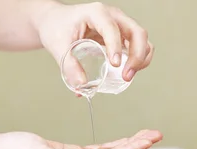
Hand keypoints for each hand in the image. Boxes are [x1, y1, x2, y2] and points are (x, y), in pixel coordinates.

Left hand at [35, 2, 153, 82]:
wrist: (55, 22)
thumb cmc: (56, 28)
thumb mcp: (58, 46)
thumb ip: (68, 66)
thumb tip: (82, 87)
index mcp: (96, 13)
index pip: (112, 29)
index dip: (116, 47)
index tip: (115, 64)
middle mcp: (112, 16)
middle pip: (137, 32)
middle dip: (137, 56)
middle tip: (126, 76)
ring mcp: (119, 25)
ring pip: (141, 39)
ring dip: (141, 58)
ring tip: (128, 76)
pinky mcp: (120, 36)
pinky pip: (136, 46)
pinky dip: (137, 59)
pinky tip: (127, 72)